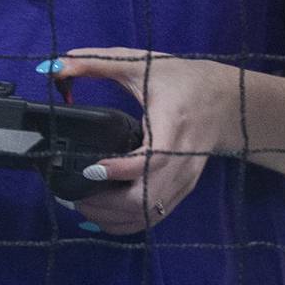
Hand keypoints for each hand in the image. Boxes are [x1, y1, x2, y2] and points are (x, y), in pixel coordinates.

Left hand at [48, 49, 235, 234]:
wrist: (228, 99)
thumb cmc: (184, 79)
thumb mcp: (142, 63)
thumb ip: (98, 63)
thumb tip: (56, 66)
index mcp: (174, 126)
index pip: (152, 160)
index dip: (120, 170)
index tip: (92, 167)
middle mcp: (183, 160)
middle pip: (146, 200)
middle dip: (106, 204)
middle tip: (75, 192)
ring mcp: (185, 180)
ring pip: (147, 215)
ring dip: (112, 217)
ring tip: (84, 202)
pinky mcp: (183, 190)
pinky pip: (153, 217)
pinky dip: (126, 221)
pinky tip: (104, 212)